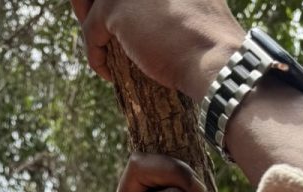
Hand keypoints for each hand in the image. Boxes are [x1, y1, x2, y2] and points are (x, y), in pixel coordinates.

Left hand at [71, 0, 243, 98]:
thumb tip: (146, 15)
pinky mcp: (114, 9)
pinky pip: (90, 30)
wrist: (214, 60)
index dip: (115, 1)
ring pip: (89, 3)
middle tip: (96, 28)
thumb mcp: (193, 5)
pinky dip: (95, 55)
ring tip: (99, 48)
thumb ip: (169, 2)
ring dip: (88, 24)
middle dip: (92, 5)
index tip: (114, 15)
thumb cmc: (209, 42)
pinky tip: (107, 73)